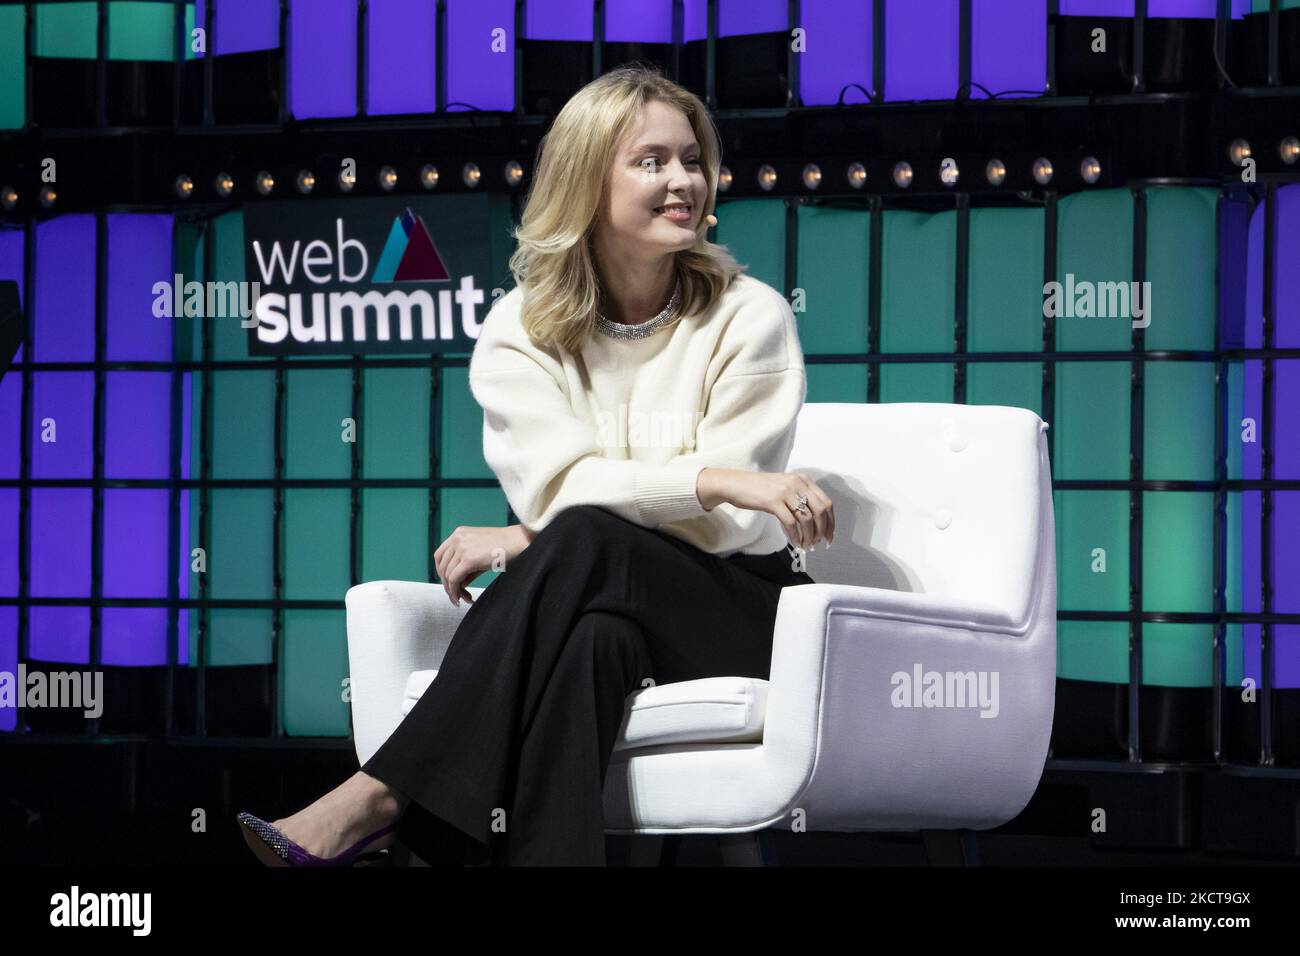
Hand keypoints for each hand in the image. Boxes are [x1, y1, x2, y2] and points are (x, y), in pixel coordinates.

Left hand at [433, 525, 528, 606]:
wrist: (518, 542)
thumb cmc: (504, 547)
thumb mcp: (479, 552)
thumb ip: (465, 565)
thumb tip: (457, 584)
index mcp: (458, 534)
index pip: (440, 555)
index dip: (441, 572)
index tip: (448, 583)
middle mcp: (457, 539)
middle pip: (442, 567)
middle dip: (447, 584)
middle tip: (456, 596)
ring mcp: (461, 548)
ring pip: (448, 575)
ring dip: (453, 590)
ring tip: (464, 599)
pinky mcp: (468, 559)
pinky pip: (455, 579)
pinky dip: (456, 591)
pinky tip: (465, 598)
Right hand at [696, 468, 833, 550]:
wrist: (736, 484)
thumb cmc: (759, 489)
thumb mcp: (785, 487)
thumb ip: (800, 498)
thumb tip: (817, 522)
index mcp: (803, 480)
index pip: (826, 503)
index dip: (831, 522)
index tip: (830, 536)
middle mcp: (797, 483)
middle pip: (821, 511)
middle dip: (823, 531)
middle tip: (819, 544)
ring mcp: (785, 492)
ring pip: (807, 519)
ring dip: (809, 536)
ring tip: (806, 546)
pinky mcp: (773, 501)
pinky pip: (791, 523)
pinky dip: (796, 536)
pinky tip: (795, 543)